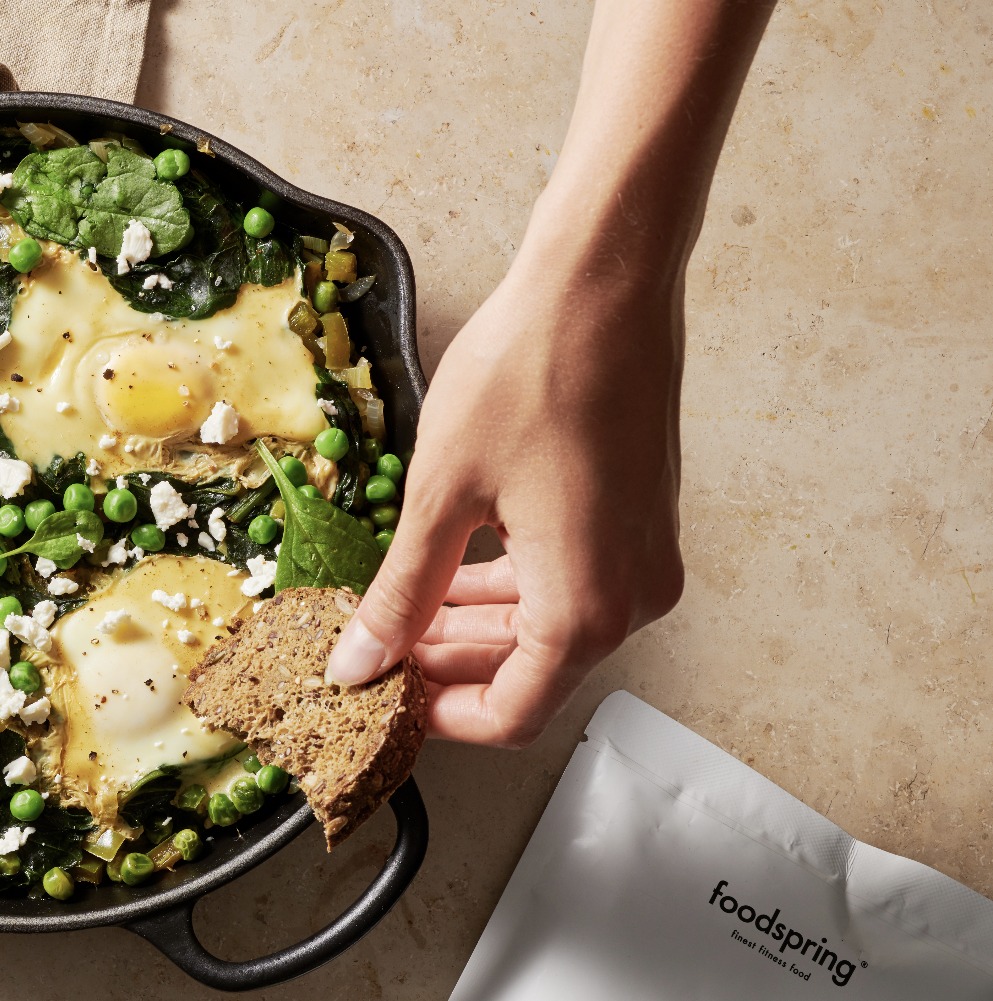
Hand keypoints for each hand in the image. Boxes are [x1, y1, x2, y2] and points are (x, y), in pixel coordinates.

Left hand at [324, 247, 685, 747]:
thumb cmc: (530, 372)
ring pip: (546, 627)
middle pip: (529, 672)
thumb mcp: (440, 494)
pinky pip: (568, 581)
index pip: (510, 713)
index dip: (438, 718)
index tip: (382, 704)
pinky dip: (506, 586)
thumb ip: (401, 593)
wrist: (604, 282)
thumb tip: (358, 661)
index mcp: (586, 608)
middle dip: (445, 666)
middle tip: (370, 651)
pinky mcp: (639, 520)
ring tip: (393, 609)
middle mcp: (631, 596)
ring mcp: (643, 557)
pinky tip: (445, 569)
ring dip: (469, 625)